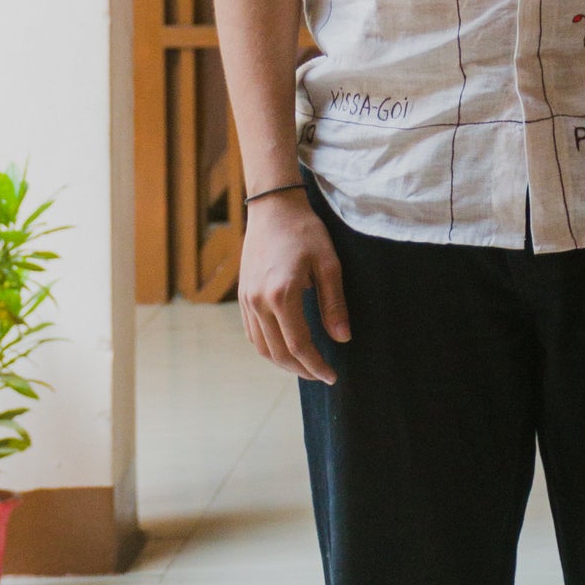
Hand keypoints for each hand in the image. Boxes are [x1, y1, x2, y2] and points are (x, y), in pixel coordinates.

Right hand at [237, 192, 350, 382]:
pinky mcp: (242, 296)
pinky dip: (268, 348)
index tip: (332, 376)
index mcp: (281, 295)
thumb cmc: (305, 232)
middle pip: (278, 352)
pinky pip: (252, 333)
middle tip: (322, 375)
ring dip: (283, 362)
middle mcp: (259, 301)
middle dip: (301, 369)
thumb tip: (342, 339)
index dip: (316, 365)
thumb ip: (334, 304)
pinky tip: (284, 348)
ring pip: (261, 346)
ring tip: (305, 366)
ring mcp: (246, 299)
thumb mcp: (329, 264)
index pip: (299, 345)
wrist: (273, 208)